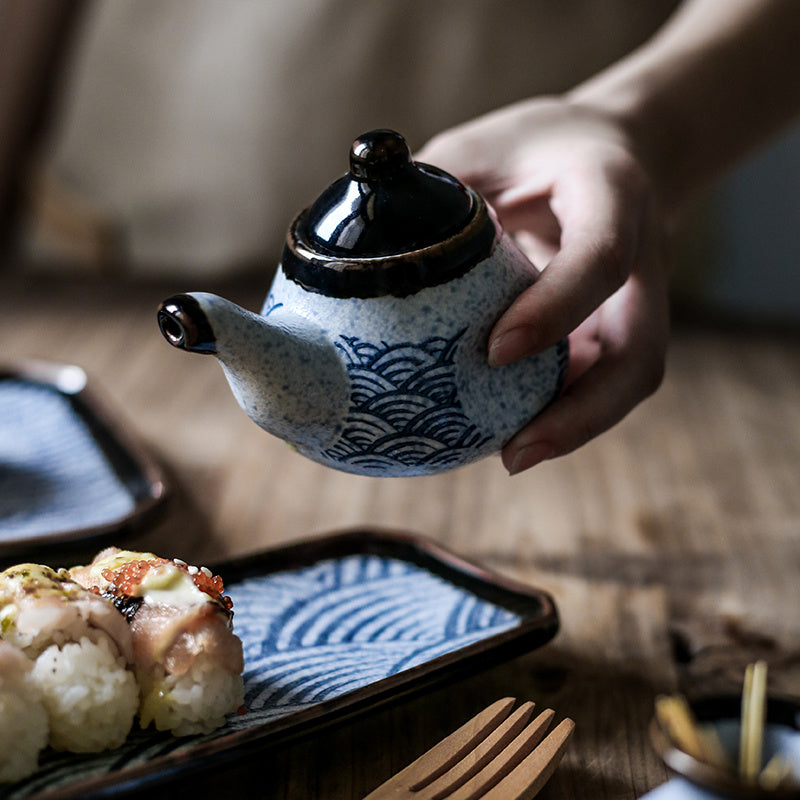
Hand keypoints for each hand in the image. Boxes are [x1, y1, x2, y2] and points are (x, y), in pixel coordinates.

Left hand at [417, 97, 669, 473]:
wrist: (605, 151)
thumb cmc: (533, 148)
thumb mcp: (479, 146)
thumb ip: (428, 189)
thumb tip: (354, 260)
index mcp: (612, 191)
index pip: (598, 258)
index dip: (553, 308)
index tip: (493, 352)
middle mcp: (642, 255)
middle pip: (639, 353)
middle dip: (583, 413)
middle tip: (514, 454)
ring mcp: (637, 298)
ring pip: (628, 380)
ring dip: (574, 428)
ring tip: (509, 457)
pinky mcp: (619, 325)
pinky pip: (600, 380)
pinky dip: (562, 412)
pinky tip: (511, 432)